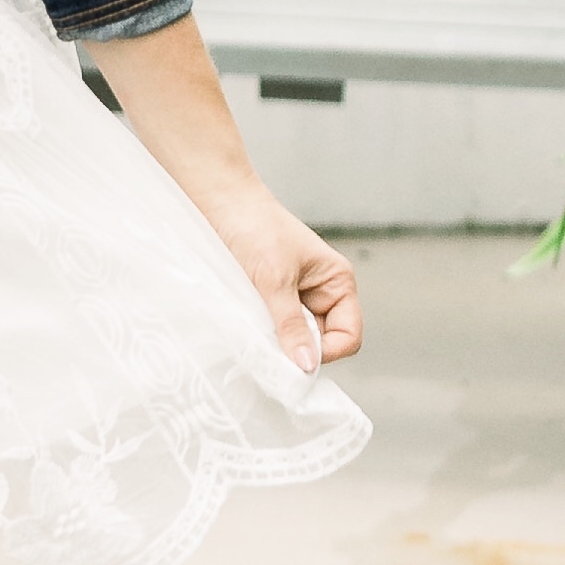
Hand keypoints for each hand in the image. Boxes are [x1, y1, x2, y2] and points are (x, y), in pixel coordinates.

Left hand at [85, 19, 361, 379]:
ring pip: (293, 337)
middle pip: (321, 342)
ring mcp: (293, 296)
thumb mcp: (273, 279)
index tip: (292, 358)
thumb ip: (289, 325)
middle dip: (297, 347)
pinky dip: (260, 329)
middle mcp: (320, 292)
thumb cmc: (252, 227)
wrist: (216, 197)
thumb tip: (306, 368)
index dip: (325, 353)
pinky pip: (271, 326)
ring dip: (275, 339)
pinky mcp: (268, 296)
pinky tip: (244, 323)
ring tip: (252, 325)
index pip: (348, 337)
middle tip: (266, 345)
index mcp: (337, 283)